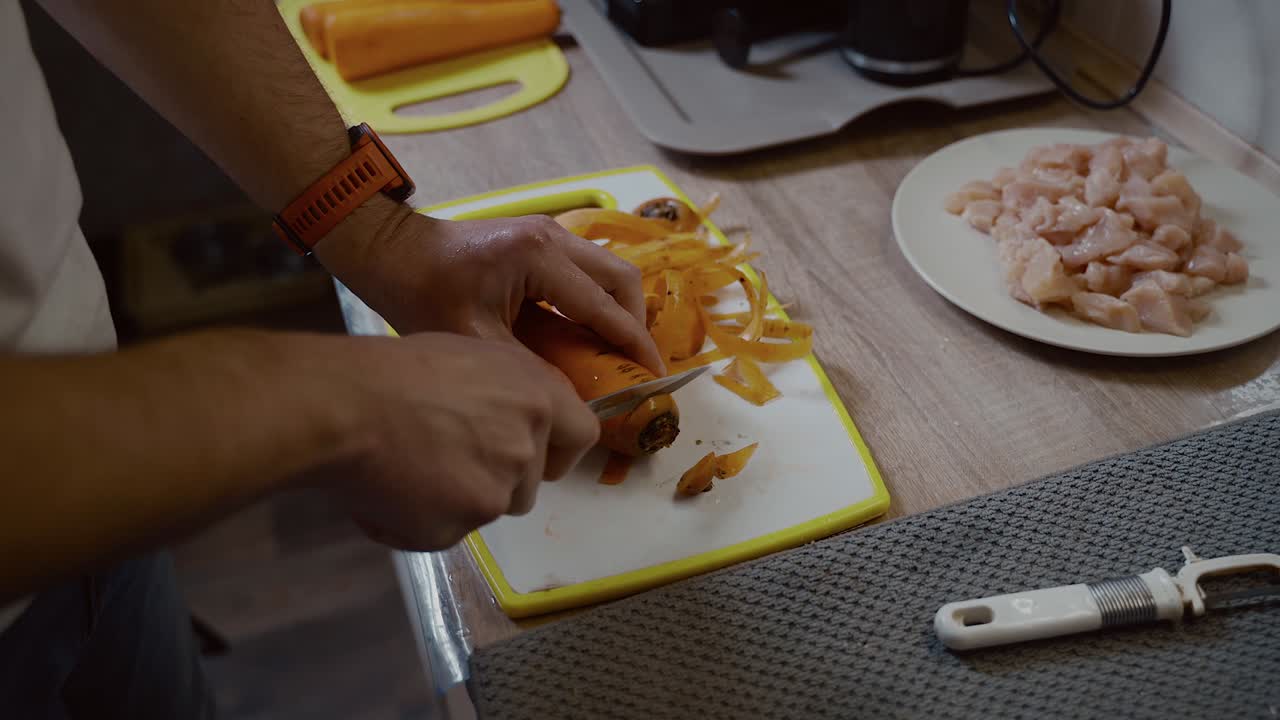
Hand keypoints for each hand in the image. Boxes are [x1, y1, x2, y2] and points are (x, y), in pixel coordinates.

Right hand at [314, 332, 599, 549]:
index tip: (539, 453)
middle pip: (530, 482)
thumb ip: (509, 392)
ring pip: (489, 508)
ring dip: (460, 499)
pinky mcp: (456, 529)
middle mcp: (527, 448)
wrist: (345, 406)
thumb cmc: (397, 369)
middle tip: (448, 456)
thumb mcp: (471, 357)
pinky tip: (388, 489)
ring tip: (412, 468)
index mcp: (537, 397)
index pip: (583, 435)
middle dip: (497, 477)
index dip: (560, 448)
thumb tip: (514, 416)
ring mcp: (494, 493)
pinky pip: (447, 533)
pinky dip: (420, 522)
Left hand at [316, 200, 664, 375]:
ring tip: (614, 350)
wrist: (389, 251)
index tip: (653, 375)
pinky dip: (596, 297)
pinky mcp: (538, 236)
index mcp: (539, 258)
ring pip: (607, 268)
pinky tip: (586, 330)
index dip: (633, 344)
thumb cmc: (422, 294)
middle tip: (633, 364)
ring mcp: (547, 231)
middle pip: (621, 277)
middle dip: (634, 323)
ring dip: (617, 308)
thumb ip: (530, 368)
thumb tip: (573, 401)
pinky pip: (585, 267)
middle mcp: (553, 236)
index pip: (604, 306)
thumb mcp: (477, 342)